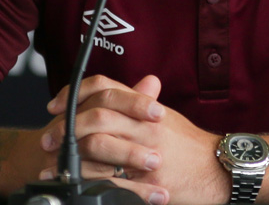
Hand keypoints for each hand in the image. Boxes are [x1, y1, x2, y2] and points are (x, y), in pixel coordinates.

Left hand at [42, 75, 228, 204]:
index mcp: (145, 107)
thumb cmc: (191, 146)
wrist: (219, 169)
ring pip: (97, 146)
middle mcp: (143, 125)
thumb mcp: (167, 117)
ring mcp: (144, 152)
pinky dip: (84, 181)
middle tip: (48, 139)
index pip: (103, 87)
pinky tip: (70, 183)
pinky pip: (108, 179)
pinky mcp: (145, 180)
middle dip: (65, 128)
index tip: (56, 106)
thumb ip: (145, 102)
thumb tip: (140, 85)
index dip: (74, 94)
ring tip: (53, 164)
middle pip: (94, 115)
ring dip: (68, 156)